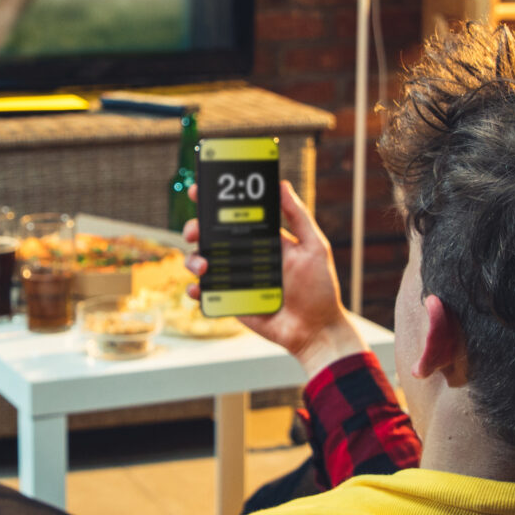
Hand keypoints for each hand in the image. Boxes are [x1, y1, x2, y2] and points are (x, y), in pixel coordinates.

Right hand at [184, 177, 364, 377]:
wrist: (316, 329)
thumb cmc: (320, 288)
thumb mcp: (314, 247)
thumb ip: (298, 217)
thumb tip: (282, 185)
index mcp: (262, 238)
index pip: (234, 214)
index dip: (213, 201)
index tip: (200, 191)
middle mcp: (245, 255)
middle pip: (210, 235)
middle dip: (195, 228)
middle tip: (195, 231)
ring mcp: (235, 278)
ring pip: (202, 261)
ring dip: (194, 259)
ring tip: (204, 266)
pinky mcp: (230, 300)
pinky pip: (206, 293)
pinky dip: (195, 289)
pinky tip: (198, 288)